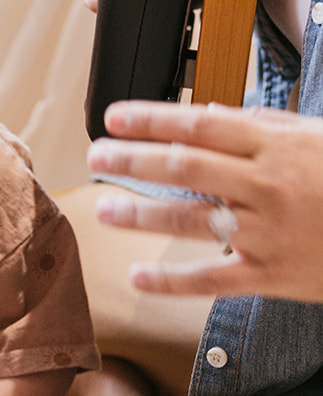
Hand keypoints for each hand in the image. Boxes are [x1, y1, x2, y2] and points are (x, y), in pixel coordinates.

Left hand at [88, 99, 322, 299]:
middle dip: (133, 160)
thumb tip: (203, 115)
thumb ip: (261, 126)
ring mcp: (267, 233)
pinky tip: (138, 276)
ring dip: (141, 213)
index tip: (113, 117)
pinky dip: (171, 281)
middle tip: (95, 157)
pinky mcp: (271, 276)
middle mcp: (267, 186)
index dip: (151, 119)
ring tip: (105, 207)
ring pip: (191, 220)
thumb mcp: (315, 137)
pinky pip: (211, 280)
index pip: (200, 125)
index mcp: (276, 146)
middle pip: (185, 167)